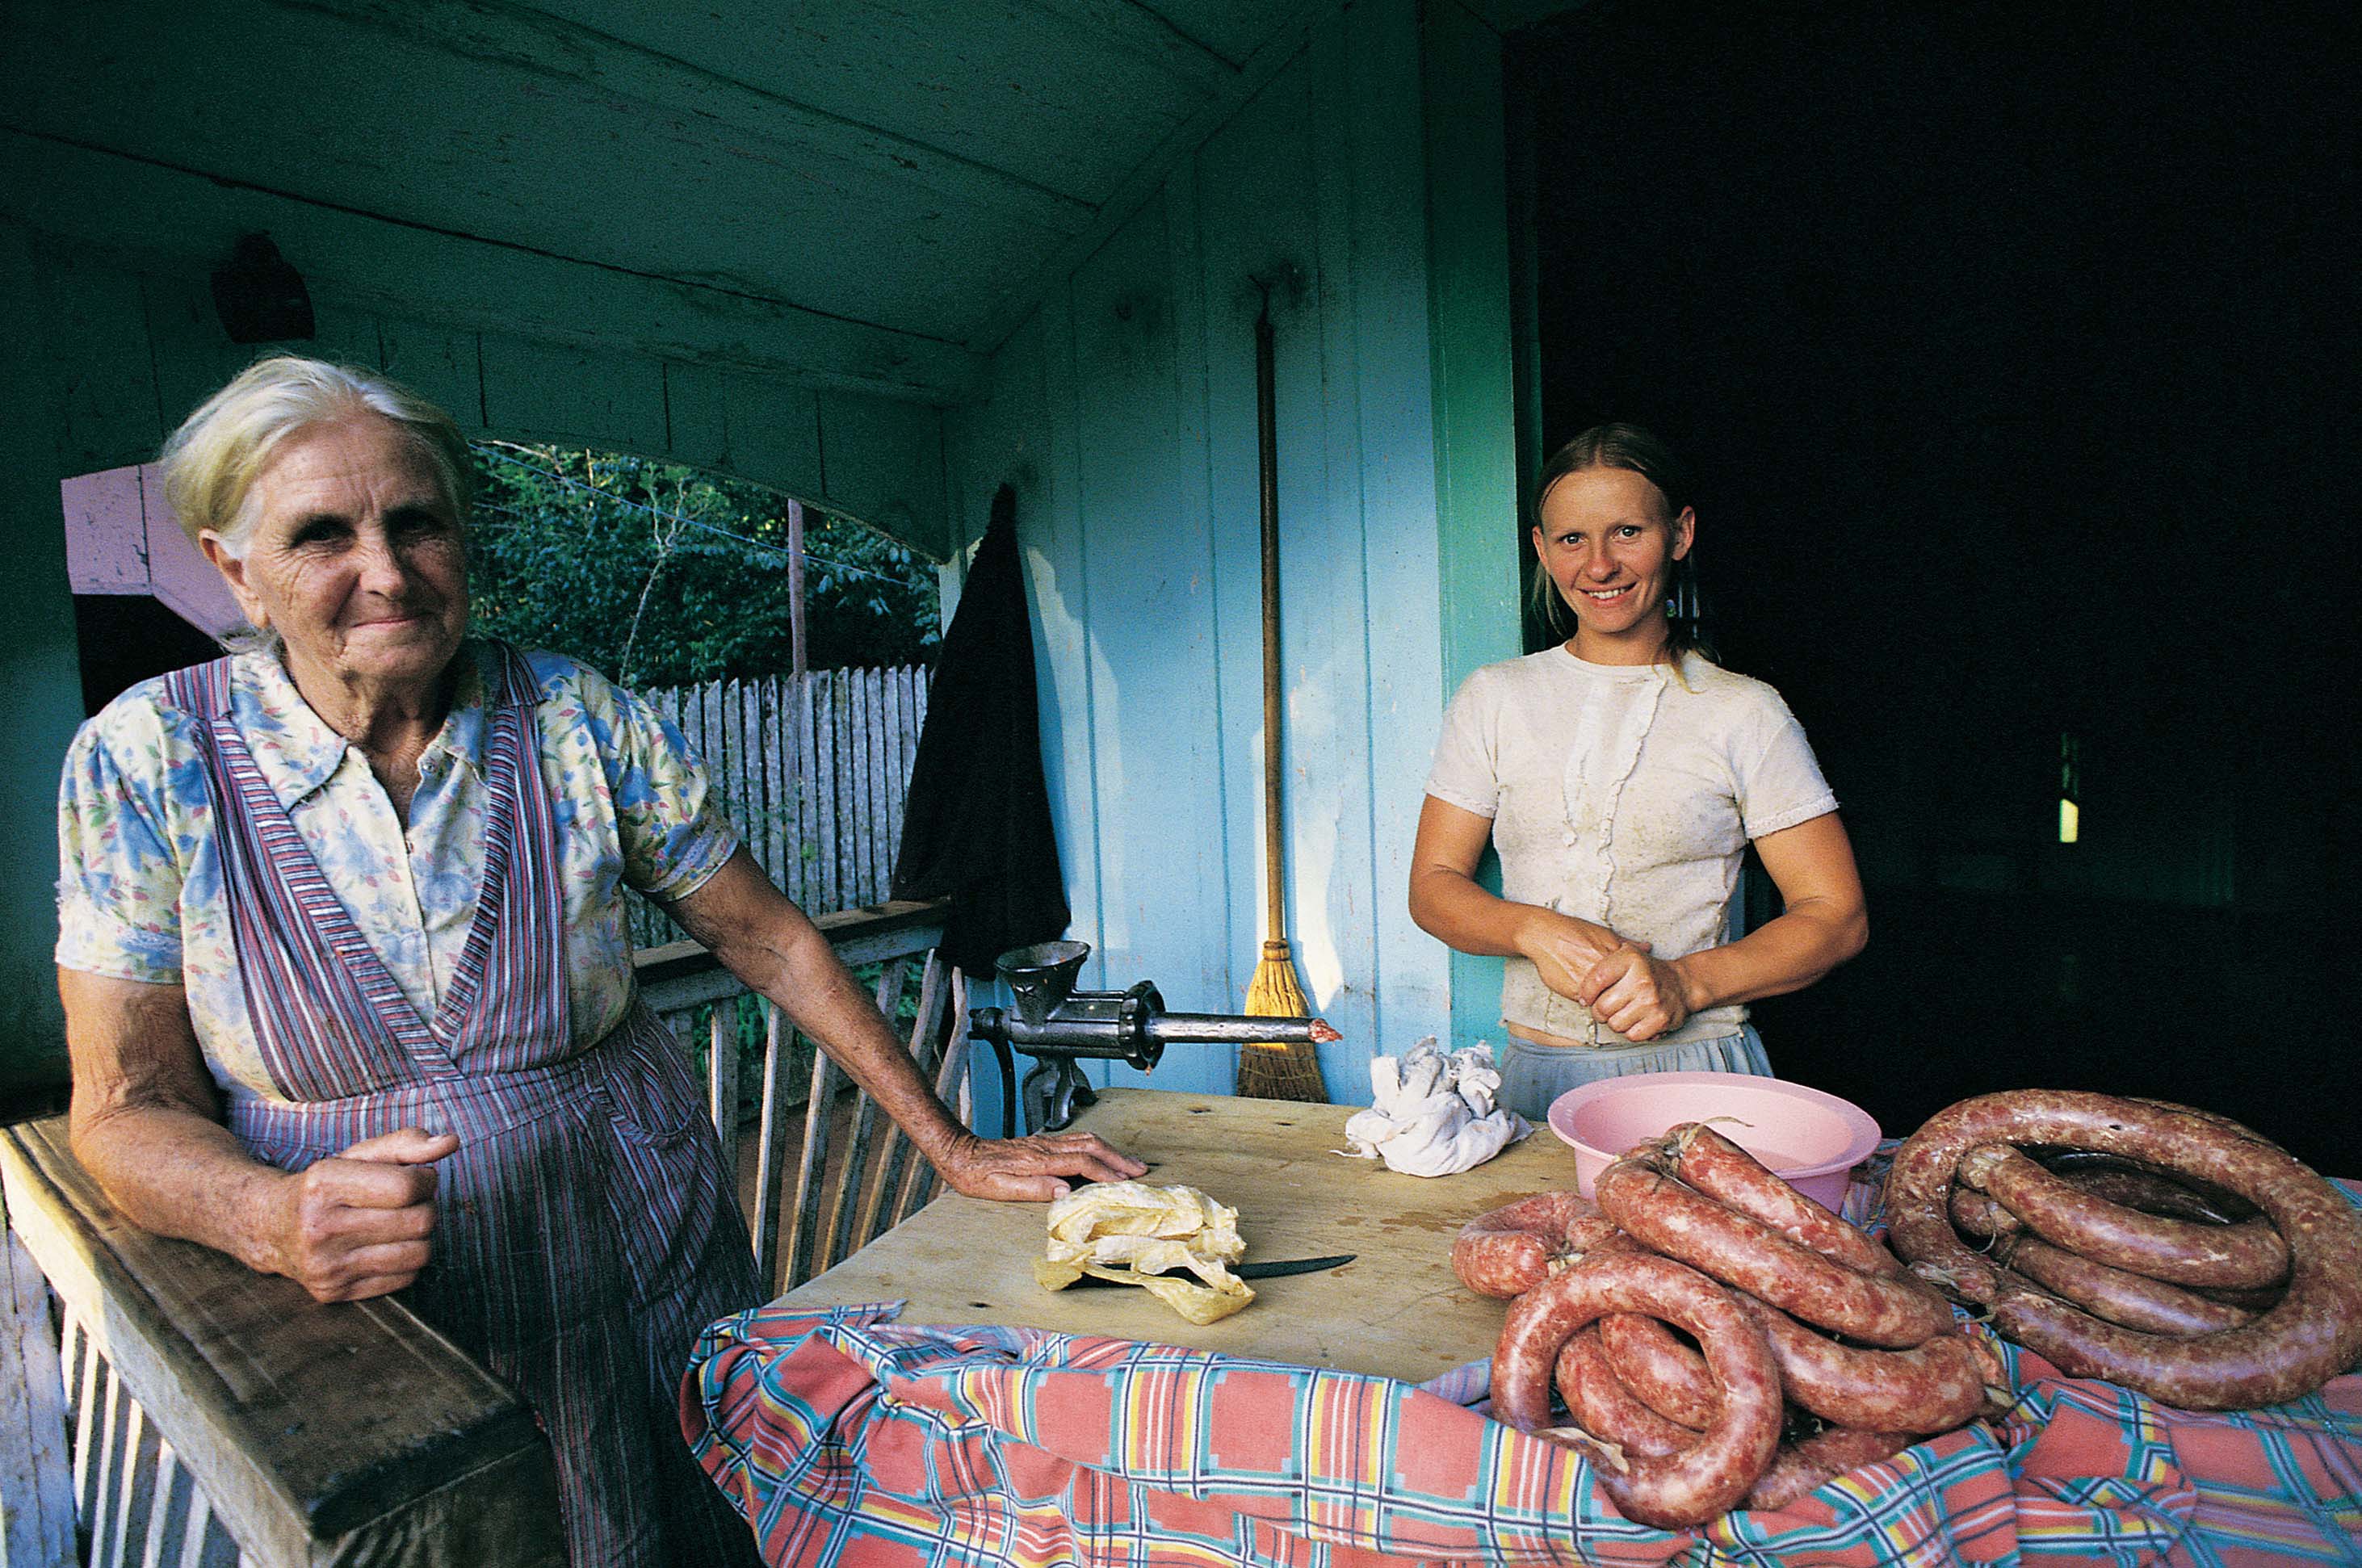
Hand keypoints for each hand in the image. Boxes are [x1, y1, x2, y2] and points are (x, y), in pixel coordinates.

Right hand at [264, 1127, 457, 1301]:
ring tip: (398, 1224)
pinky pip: (405, 1280)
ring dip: (420, 1237)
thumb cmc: (326, 1186)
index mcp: (324, 1184)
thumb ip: (407, 1144)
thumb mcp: (359, 1155)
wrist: (270, 1227)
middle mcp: (320, 1228)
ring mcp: (325, 1266)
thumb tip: (451, 1143)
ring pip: (419, 1254)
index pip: (407, 1187)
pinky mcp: (333, 1294)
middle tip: (407, 1203)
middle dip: (425, 1207)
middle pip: (419, 1222)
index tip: (417, 1179)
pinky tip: (383, 1247)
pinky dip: (406, 1261)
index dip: (426, 1181)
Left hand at [936, 1130, 1147, 1201]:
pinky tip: (1103, 1154)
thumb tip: (1064, 1191)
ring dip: (1111, 1150)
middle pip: (1091, 1146)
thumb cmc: (976, 1176)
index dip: (1105, 1173)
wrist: (960, 1153)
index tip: (1123, 1183)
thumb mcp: (999, 1189)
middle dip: (1118, 1158)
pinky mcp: (1042, 1142)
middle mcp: (1045, 1147)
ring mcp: (1045, 1142)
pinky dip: (1097, 1146)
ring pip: (1087, 1139)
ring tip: (1129, 1163)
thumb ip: (1033, 1189)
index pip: (1081, 1163)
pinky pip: (1077, 1139)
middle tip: (1139, 1170)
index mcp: (1038, 1161)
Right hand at [1517, 908, 1646, 1001]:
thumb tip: (1648, 947)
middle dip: (1623, 996)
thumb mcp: (1603, 933)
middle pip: (1624, 992)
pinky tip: (1586, 995)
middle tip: (1618, 996)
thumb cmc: (1572, 931)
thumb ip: (1627, 943)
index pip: (1635, 979)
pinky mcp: (1575, 991)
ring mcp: (1591, 981)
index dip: (1633, 986)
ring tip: (1600, 996)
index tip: (1629, 987)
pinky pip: (1589, 1003)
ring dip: (1606, 1002)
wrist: (1543, 935)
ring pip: (1607, 1001)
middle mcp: (1605, 968)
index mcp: (1615, 954)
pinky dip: (1589, 1002)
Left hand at [1576, 946, 1695, 1042]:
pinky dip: (1631, 1031)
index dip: (1586, 992)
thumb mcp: (1625, 956)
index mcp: (1630, 959)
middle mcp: (1642, 979)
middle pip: (1602, 1007)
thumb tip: (1581, 996)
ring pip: (1615, 1024)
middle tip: (1608, 1007)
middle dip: (1600, 1011)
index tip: (1587, 997)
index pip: (1596, 979)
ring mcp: (1652, 1001)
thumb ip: (1600, 967)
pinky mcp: (1660, 1020)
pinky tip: (1637, 1020)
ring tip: (1624, 1012)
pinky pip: (1631, 1035)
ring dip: (1616, 1022)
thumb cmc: (1645, 972)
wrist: (1681, 984)